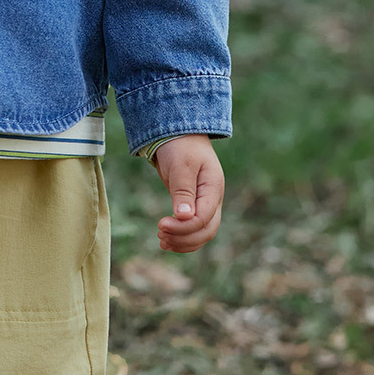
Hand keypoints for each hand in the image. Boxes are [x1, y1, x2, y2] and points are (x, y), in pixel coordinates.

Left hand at [152, 134, 223, 252]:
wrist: (177, 133)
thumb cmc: (180, 145)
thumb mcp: (181, 165)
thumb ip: (183, 191)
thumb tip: (184, 217)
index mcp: (214, 188)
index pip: (204, 218)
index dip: (184, 227)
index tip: (162, 224)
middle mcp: (213, 199)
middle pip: (206, 230)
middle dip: (183, 237)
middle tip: (160, 234)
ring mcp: (205, 203)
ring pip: (201, 233)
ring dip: (182, 241)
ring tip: (161, 241)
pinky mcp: (193, 205)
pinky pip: (193, 228)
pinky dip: (182, 237)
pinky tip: (166, 240)